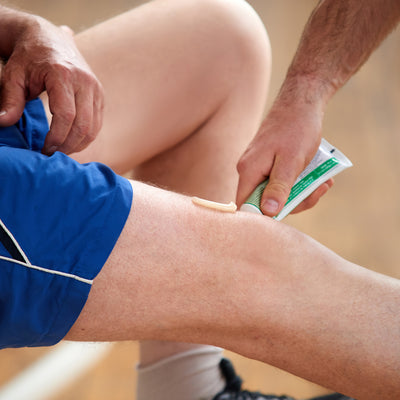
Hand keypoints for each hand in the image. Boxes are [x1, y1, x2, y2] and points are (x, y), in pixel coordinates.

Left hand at [0, 14, 103, 154]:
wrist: (51, 39)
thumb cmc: (29, 58)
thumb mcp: (13, 75)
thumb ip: (10, 100)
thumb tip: (4, 122)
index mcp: (63, 74)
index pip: (66, 115)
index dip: (57, 137)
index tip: (45, 150)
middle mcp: (85, 81)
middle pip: (83, 125)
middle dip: (68, 145)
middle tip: (52, 155)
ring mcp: (96, 88)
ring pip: (93, 127)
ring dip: (79, 144)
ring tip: (61, 150)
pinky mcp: (100, 95)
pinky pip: (97, 123)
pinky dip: (86, 136)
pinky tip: (71, 141)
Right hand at [236, 100, 331, 216]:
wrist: (301, 103)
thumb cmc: (297, 129)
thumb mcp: (291, 161)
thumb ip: (279, 187)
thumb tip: (269, 213)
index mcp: (249, 171)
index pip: (246, 205)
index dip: (266, 216)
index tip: (291, 210)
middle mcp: (249, 171)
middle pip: (264, 202)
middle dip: (293, 202)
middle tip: (317, 190)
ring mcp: (258, 167)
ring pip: (275, 193)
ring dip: (301, 193)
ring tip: (323, 182)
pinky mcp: (268, 164)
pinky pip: (280, 182)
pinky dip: (299, 183)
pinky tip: (318, 177)